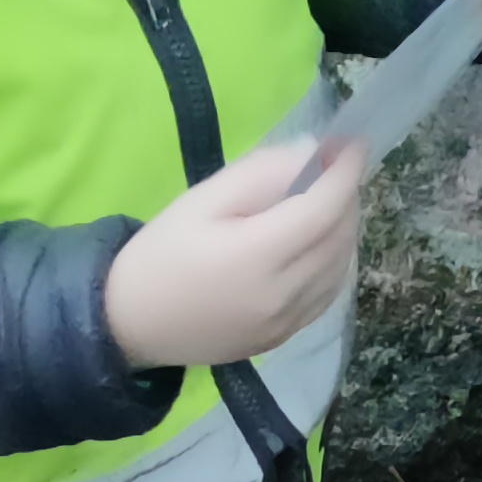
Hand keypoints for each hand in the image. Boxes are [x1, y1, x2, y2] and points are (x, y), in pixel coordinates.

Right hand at [103, 142, 361, 376]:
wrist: (130, 325)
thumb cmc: (160, 256)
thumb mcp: (202, 200)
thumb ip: (261, 175)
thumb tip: (311, 155)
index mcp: (258, 256)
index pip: (325, 208)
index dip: (346, 172)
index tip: (352, 142)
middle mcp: (282, 295)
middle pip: (339, 238)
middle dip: (346, 197)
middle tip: (332, 168)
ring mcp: (285, 323)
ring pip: (340, 269)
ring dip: (344, 230)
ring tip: (325, 202)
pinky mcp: (281, 338)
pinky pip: (326, 296)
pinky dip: (335, 264)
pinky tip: (319, 244)